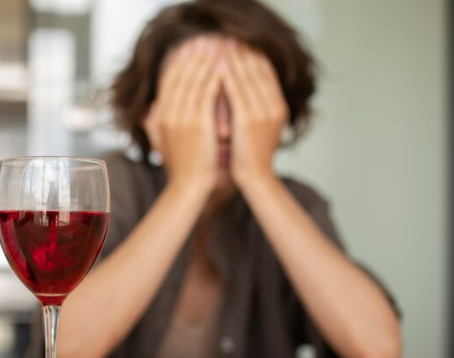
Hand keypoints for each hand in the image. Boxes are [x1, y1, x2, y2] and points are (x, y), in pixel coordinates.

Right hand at [144, 37, 223, 198]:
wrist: (189, 186)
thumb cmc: (179, 167)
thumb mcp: (160, 143)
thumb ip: (152, 124)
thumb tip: (148, 109)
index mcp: (159, 117)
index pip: (167, 82)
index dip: (176, 64)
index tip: (186, 51)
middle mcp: (168, 114)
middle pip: (180, 76)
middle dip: (191, 57)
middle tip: (202, 42)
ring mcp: (183, 118)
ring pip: (194, 81)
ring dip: (205, 62)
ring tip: (215, 48)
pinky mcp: (200, 123)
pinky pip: (207, 93)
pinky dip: (215, 77)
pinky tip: (223, 67)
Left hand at [220, 40, 288, 184]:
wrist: (255, 179)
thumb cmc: (251, 158)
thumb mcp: (259, 129)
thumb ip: (257, 109)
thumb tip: (247, 93)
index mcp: (279, 107)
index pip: (267, 72)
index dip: (253, 56)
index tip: (240, 45)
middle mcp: (275, 106)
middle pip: (258, 70)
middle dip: (242, 53)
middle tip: (228, 39)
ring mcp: (263, 112)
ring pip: (248, 77)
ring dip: (233, 59)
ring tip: (220, 46)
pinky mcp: (248, 120)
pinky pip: (237, 91)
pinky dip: (227, 76)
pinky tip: (216, 66)